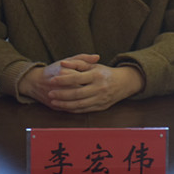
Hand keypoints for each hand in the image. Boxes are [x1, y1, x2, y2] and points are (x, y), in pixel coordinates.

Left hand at [19, 54, 144, 112]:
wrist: (123, 83)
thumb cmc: (105, 72)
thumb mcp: (93, 65)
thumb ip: (77, 63)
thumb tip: (62, 63)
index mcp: (96, 75)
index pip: (76, 78)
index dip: (63, 80)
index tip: (52, 80)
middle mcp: (99, 88)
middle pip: (76, 93)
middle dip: (61, 94)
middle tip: (50, 93)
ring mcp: (100, 99)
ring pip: (79, 104)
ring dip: (65, 104)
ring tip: (54, 102)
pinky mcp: (101, 107)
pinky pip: (84, 110)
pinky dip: (73, 109)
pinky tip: (64, 107)